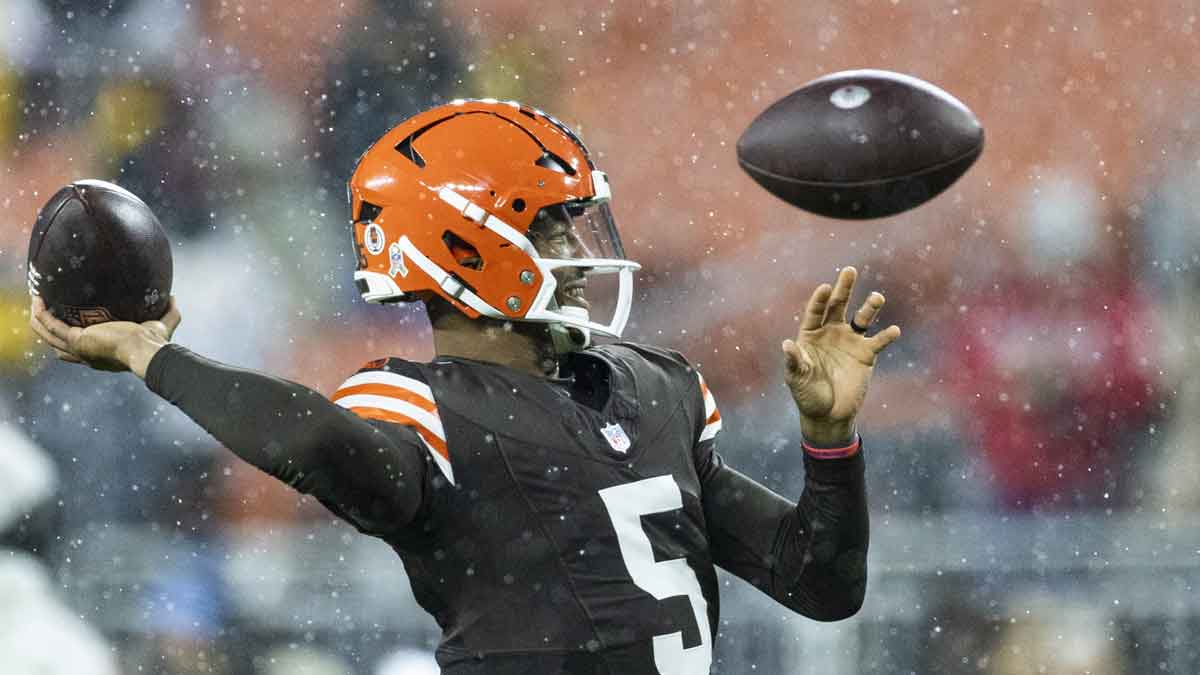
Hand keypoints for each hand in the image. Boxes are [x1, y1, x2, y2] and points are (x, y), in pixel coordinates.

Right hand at [29, 296, 181, 378]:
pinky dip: (42, 315)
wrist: (147, 350)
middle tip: (44, 309)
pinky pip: (51, 326)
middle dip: (48, 330)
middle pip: (58, 346)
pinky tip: (37, 301)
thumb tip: (173, 297)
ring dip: (39, 321)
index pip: (79, 352)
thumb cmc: (155, 342)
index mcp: (103, 354)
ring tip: (36, 302)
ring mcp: (80, 349)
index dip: (70, 339)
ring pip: (49, 336)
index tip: (66, 321)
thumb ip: (170, 313)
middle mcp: (88, 355)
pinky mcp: (76, 340)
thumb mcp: (162, 325)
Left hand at [782, 266, 900, 444]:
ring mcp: (850, 342)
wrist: (828, 414)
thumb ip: (795, 361)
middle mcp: (831, 332)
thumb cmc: (807, 395)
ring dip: (869, 307)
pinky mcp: (866, 354)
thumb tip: (787, 344)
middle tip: (850, 270)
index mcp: (811, 334)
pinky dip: (886, 336)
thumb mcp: (797, 378)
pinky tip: (893, 331)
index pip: (815, 312)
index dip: (819, 300)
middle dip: (844, 288)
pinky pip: (878, 341)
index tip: (825, 288)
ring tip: (877, 297)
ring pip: (862, 318)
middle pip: (838, 305)